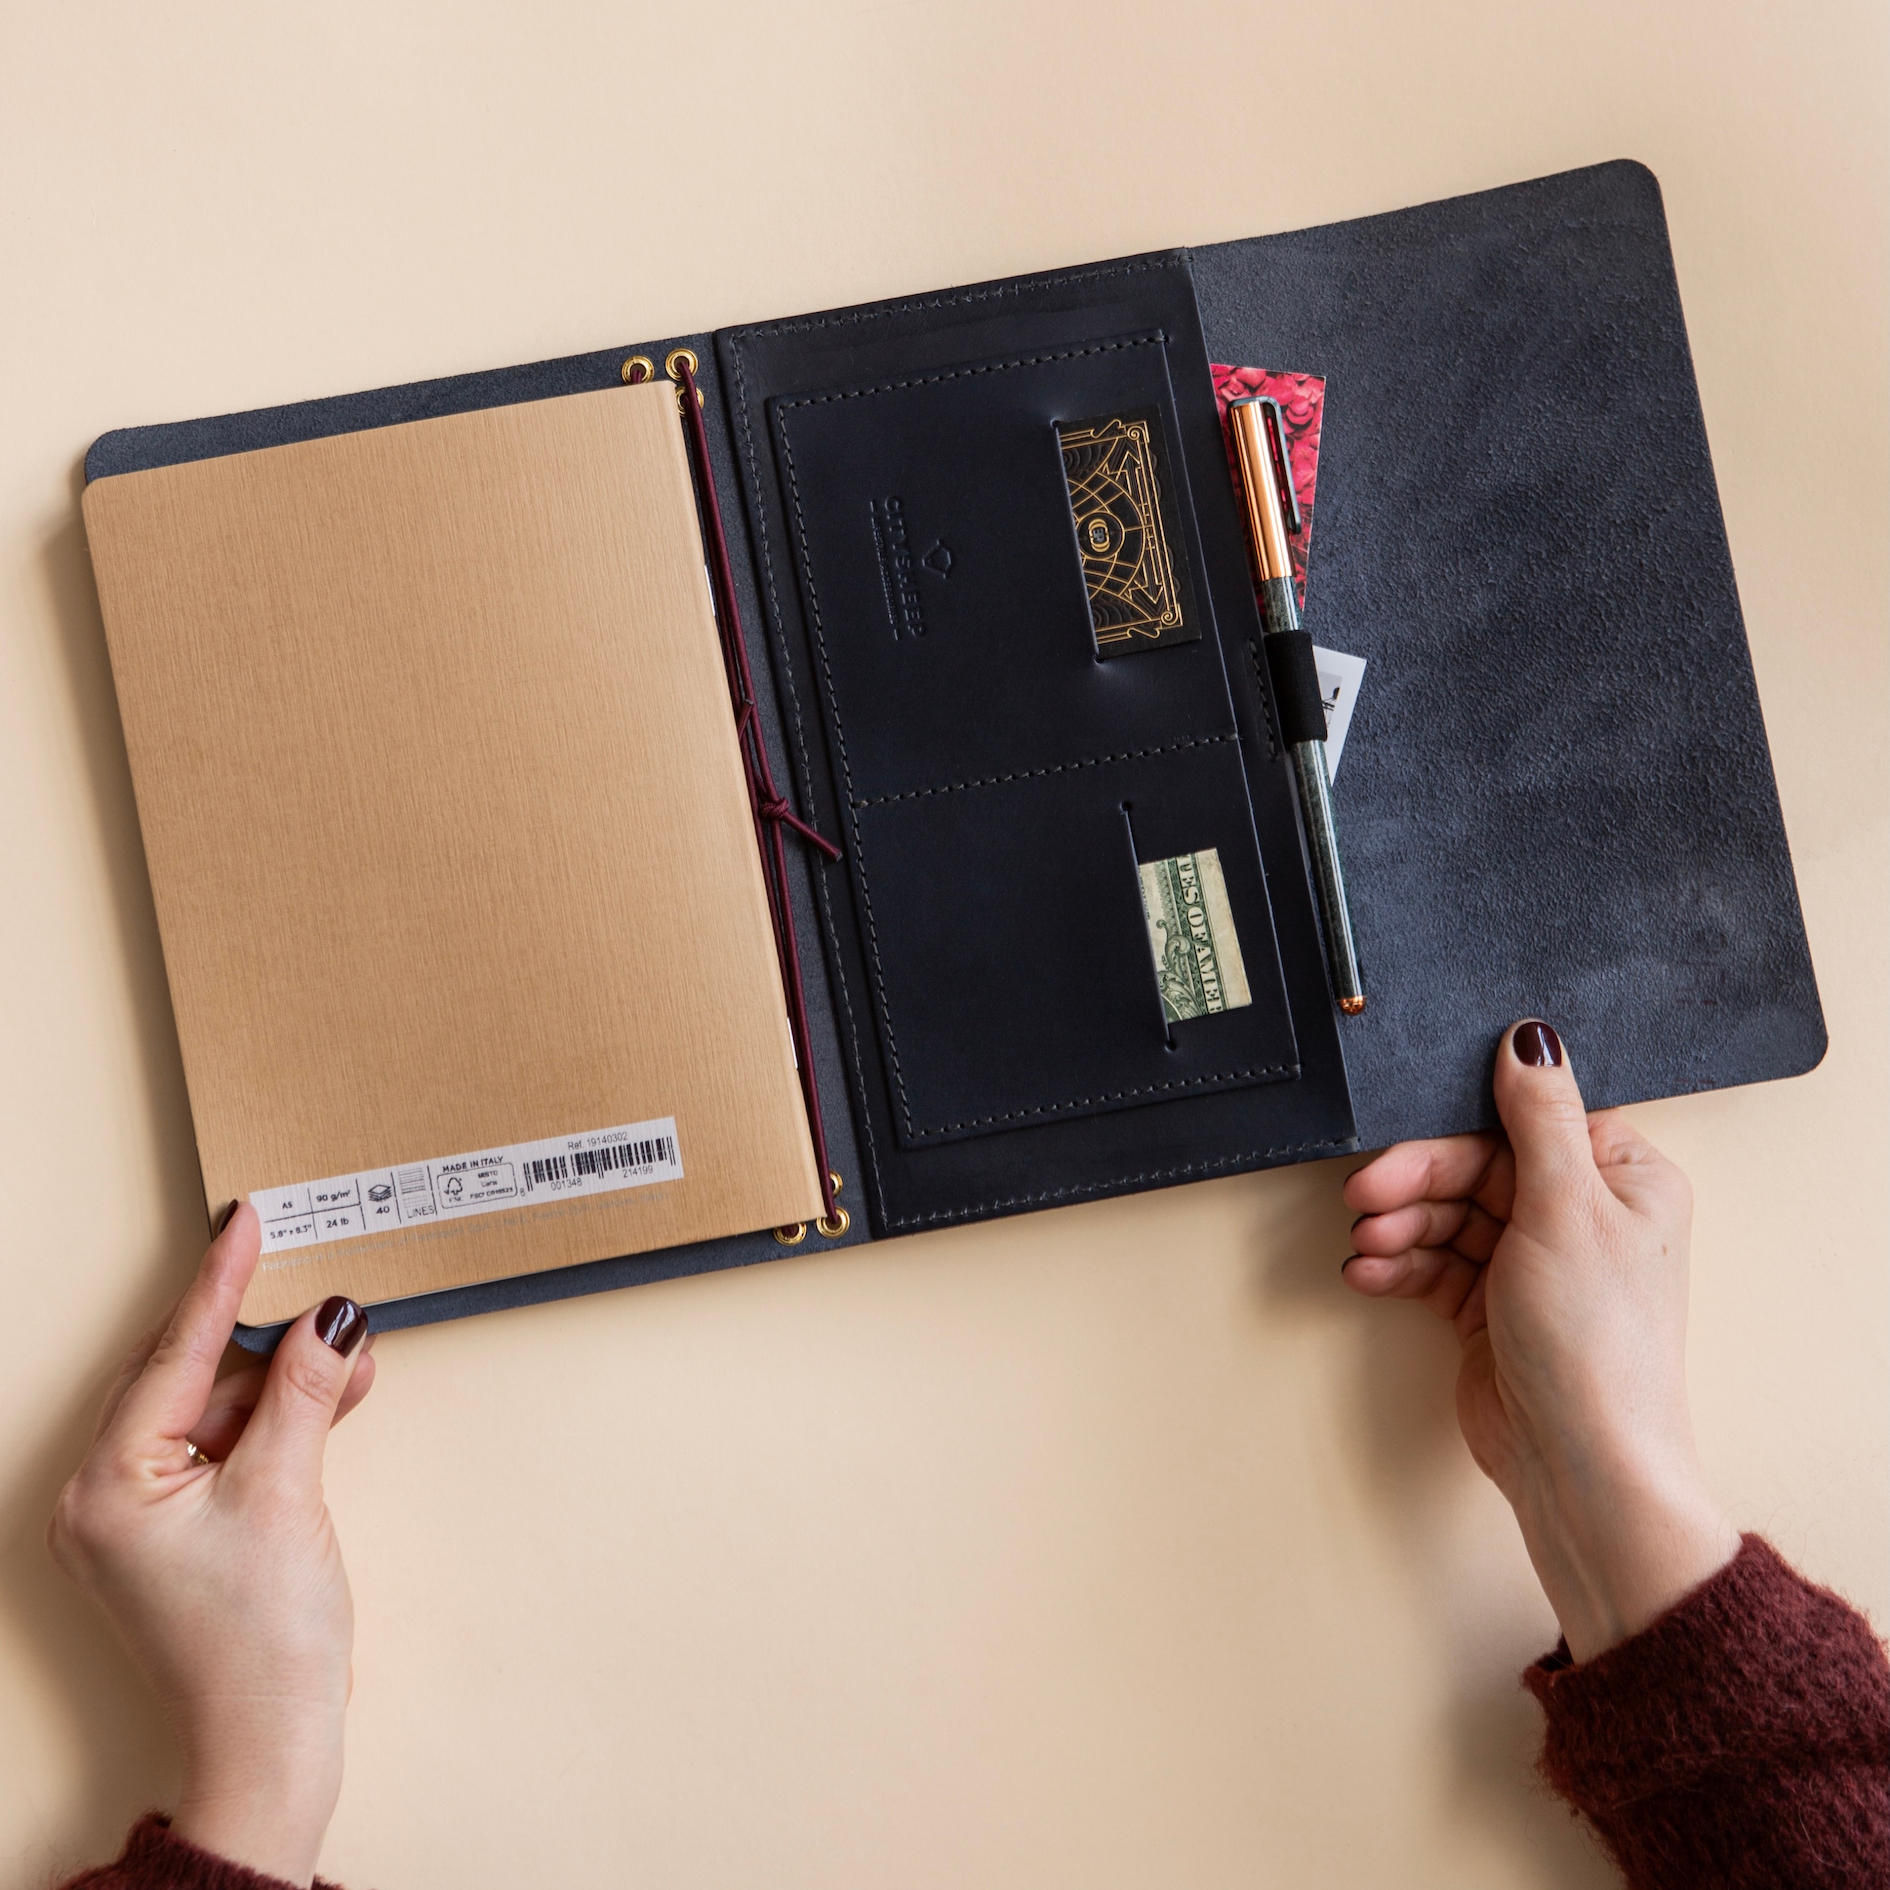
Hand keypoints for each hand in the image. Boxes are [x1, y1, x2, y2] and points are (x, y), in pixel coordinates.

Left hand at [49, 1205, 375, 1885]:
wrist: (271, 1743)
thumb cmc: (258, 1644)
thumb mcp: (287, 1493)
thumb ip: (306, 1392)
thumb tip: (330, 1319)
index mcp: (105, 1487)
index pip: (174, 1357)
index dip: (219, 1283)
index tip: (245, 1221)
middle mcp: (106, 1498)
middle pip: (192, 1381)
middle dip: (269, 1344)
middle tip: (324, 1297)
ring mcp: (140, 1519)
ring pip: (217, 1413)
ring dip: (288, 1387)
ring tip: (351, 1360)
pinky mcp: (179, 1534)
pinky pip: (228, 1450)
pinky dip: (281, 1426)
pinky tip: (334, 1399)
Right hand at [1342, 1020, 1739, 1662]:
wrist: (1579, 1463)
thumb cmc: (1595, 1343)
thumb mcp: (1567, 1209)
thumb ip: (1541, 1118)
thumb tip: (1530, 1036)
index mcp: (1622, 1179)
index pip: (1527, 1123)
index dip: (1462, 1129)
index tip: (1404, 1136)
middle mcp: (1581, 1217)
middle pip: (1478, 1168)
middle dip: (1417, 1184)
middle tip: (1364, 1195)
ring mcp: (1534, 1264)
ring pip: (1449, 1216)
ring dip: (1401, 1228)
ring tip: (1367, 1246)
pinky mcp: (1493, 1307)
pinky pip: (1436, 1264)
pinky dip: (1399, 1265)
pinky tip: (1367, 1273)